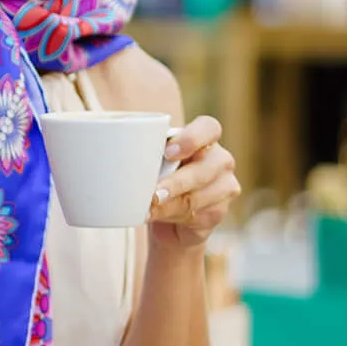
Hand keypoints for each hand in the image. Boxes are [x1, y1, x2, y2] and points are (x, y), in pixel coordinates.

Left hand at [150, 115, 239, 249]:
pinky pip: (196, 214)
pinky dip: (172, 216)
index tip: (169, 152)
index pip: (209, 128)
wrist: (167, 217)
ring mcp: (224, 186)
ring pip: (197, 196)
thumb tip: (121, 159)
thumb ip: (146, 153)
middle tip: (153, 194)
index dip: (192, 139)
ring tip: (148, 208)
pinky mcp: (219, 211)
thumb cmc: (157, 176)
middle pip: (204, 169)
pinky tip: (157, 216)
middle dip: (176, 183)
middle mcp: (220, 159)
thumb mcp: (152, 160)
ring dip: (169, 204)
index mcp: (204, 138)